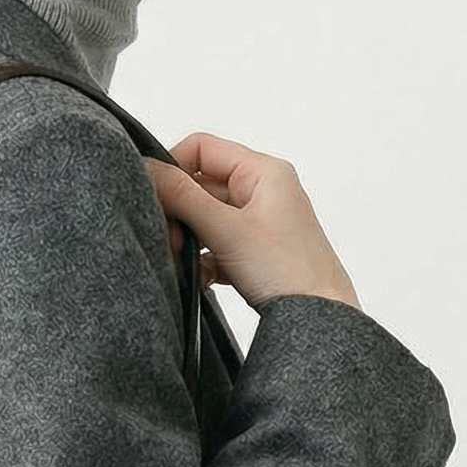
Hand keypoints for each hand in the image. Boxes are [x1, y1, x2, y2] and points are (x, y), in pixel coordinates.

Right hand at [144, 132, 362, 313]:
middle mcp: (263, 190)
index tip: (155, 197)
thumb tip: (146, 168)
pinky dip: (202, 260)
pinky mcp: (255, 250)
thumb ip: (182, 196)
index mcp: (263, 171)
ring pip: (205, 217)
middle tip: (170, 238)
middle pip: (200, 184)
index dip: (173, 168)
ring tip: (184, 261)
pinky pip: (216, 243)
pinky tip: (200, 278)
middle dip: (178, 212)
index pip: (202, 148)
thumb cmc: (289, 271)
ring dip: (188, 239)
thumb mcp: (226, 229)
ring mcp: (259, 221)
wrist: (320, 318)